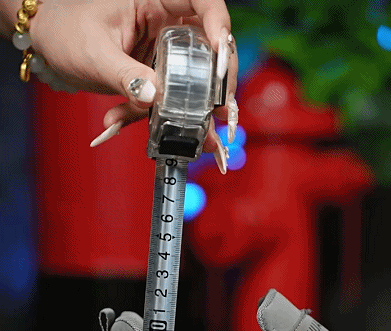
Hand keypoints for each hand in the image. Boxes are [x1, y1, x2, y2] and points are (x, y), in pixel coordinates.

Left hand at [29, 0, 237, 165]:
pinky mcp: (156, 78)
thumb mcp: (94, 55)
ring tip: (203, 138)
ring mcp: (163, 53)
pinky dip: (160, 120)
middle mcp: (166, 25)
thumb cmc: (67, 32)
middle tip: (222, 112)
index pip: (202, 3)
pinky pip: (168, 100)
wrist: (49, 45)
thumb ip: (125, 77)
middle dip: (219, 82)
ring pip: (195, 80)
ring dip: (198, 112)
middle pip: (210, 49)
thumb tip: (155, 97)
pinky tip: (131, 126)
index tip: (220, 55)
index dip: (218, 26)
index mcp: (155, 2)